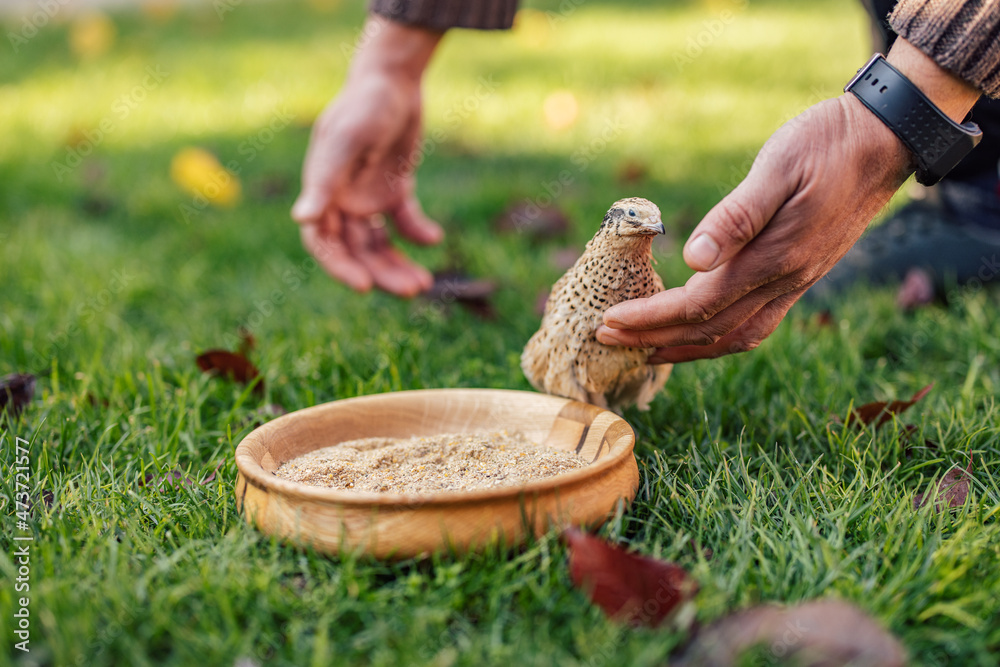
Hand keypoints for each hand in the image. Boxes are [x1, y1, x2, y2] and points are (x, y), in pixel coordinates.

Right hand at [292, 16, 443, 296]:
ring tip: (424, 283)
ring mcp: (368, 197)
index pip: (324, 243)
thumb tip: (302, 219)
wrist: (393, 79)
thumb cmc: (364, 104)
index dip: (340, 267)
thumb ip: (324, 180)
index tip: (365, 287)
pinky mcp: (394, 189)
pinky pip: (405, 222)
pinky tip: (434, 238)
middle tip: (413, 289)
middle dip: (382, 273)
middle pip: (358, 251)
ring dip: (399, 264)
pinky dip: (418, 233)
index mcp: (323, 192)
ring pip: (381, 244)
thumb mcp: (346, 141)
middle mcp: (343, 200)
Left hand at [597, 39, 978, 362]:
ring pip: (733, 337)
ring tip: (643, 348)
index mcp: (774, 257)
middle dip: (655, 340)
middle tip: (606, 338)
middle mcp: (785, 281)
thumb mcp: (778, 167)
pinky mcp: (799, 276)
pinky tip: (694, 330)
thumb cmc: (827, 144)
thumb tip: (693, 257)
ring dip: (685, 348)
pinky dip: (716, 337)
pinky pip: (753, 324)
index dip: (650, 319)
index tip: (608, 322)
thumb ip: (737, 216)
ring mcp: (795, 283)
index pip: (698, 305)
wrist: (884, 141)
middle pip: (709, 330)